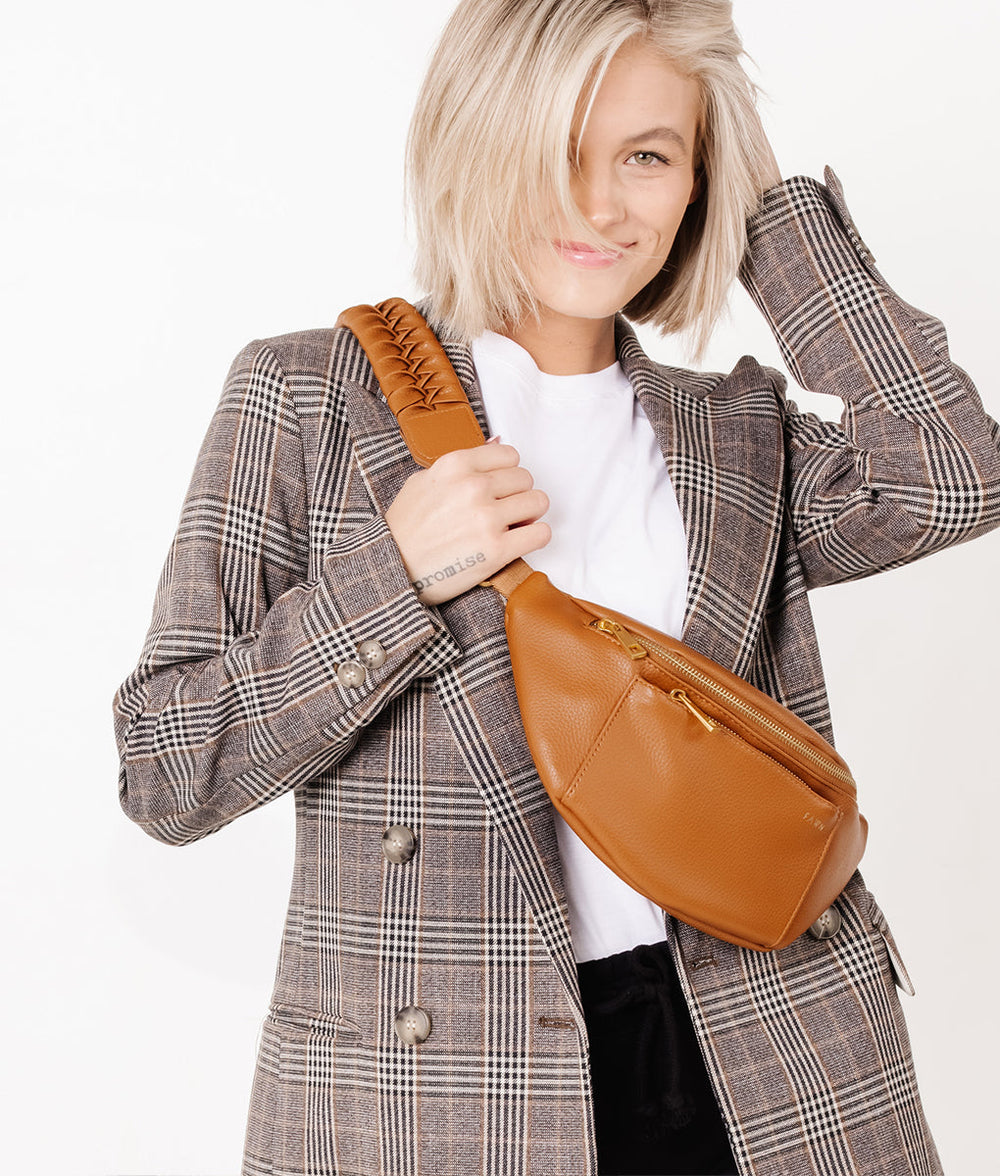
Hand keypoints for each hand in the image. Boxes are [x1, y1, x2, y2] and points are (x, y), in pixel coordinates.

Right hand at [385, 442, 550, 604]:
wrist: (393, 568)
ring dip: (530, 514)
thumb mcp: (424, 481)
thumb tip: (496, 443)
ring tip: (513, 525)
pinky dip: (535, 537)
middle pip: (525, 479)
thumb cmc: (405, 528)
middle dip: (518, 494)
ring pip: (538, 502)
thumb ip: (462, 463)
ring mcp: (487, 518)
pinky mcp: (497, 549)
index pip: (510, 455)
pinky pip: (541, 533)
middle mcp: (473, 487)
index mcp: (456, 465)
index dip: (507, 472)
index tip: (500, 486)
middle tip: (504, 510)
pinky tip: (520, 541)